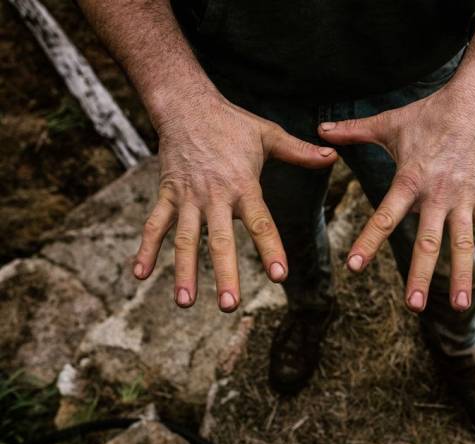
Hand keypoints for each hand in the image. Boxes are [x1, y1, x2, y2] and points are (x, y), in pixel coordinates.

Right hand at [133, 93, 336, 311]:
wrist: (186, 105)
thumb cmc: (232, 122)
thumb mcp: (269, 134)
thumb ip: (300, 152)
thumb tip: (333, 156)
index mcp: (243, 185)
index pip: (260, 222)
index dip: (270, 248)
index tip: (279, 275)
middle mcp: (215, 196)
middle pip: (220, 240)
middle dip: (225, 273)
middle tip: (230, 305)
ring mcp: (188, 197)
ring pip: (185, 239)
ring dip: (184, 271)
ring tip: (185, 302)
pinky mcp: (167, 194)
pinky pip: (155, 224)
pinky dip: (145, 248)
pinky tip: (139, 275)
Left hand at [318, 83, 474, 312]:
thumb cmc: (428, 113)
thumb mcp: (388, 123)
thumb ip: (352, 131)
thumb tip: (319, 128)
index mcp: (410, 179)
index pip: (385, 215)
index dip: (369, 240)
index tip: (354, 266)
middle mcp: (437, 193)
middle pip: (428, 240)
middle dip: (421, 274)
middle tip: (413, 305)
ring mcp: (464, 197)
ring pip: (463, 242)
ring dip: (462, 274)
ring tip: (460, 306)